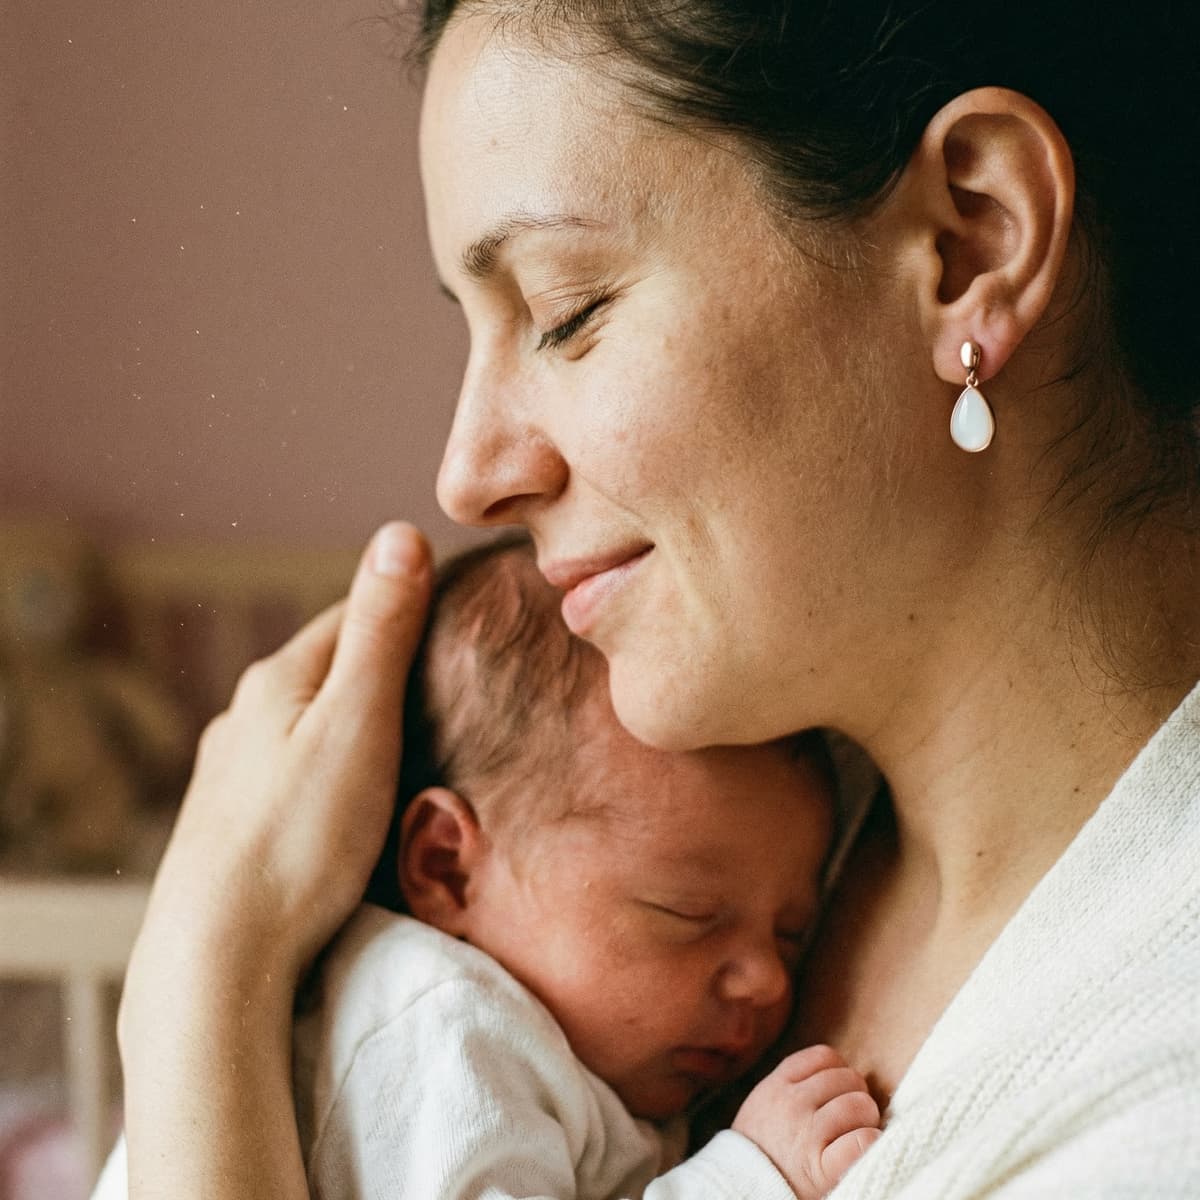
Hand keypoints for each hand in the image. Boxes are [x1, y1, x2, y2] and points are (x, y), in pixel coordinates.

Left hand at [122, 522, 431, 1025]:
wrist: (218, 952)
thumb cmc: (300, 837)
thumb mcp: (357, 721)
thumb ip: (381, 631)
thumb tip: (400, 532)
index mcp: (277, 679)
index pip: (350, 615)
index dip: (403, 608)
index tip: (453, 616)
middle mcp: (243, 716)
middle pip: (325, 670)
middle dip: (379, 669)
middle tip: (442, 686)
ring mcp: (231, 772)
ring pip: (303, 725)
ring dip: (348, 723)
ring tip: (400, 744)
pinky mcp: (229, 824)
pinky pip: (287, 773)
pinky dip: (323, 770)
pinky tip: (338, 801)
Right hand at [732, 1044, 881, 1199]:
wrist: (742, 1190)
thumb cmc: (762, 1150)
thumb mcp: (764, 1104)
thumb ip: (791, 1085)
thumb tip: (837, 1072)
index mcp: (777, 1085)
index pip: (825, 1057)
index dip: (839, 1072)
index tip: (837, 1092)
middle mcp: (792, 1104)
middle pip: (847, 1078)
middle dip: (856, 1094)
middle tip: (851, 1117)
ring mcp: (807, 1135)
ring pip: (858, 1104)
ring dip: (867, 1119)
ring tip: (857, 1132)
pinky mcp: (821, 1169)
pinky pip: (861, 1141)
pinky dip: (871, 1143)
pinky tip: (866, 1147)